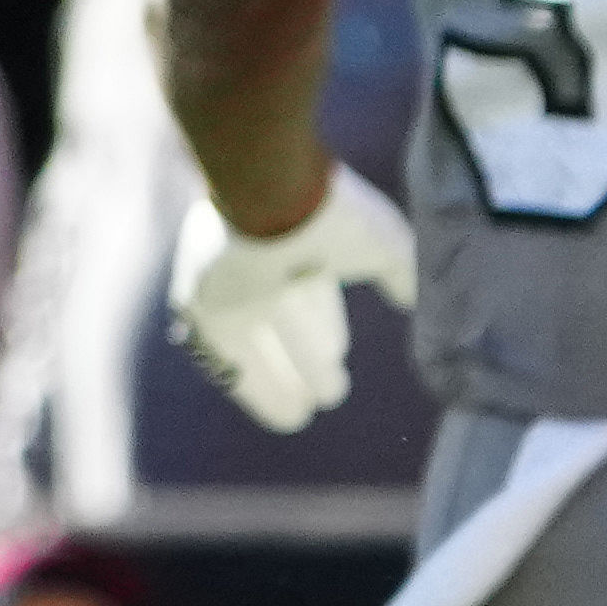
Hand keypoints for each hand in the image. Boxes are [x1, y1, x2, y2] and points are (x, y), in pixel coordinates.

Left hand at [169, 160, 416, 430]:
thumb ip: (396, 271)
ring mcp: (221, 279)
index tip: (337, 350)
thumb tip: (410, 298)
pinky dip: (257, 386)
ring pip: (254, 342)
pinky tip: (289, 415)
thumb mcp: (380, 243)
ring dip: (281, 378)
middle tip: (330, 389)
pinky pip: (226, 355)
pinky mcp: (195, 301)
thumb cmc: (328, 214)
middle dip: (302, 354)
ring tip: (309, 410)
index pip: (307, 288)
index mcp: (292, 236)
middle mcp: (251, 257)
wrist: (265, 190)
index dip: (323, 323)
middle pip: (278, 318)